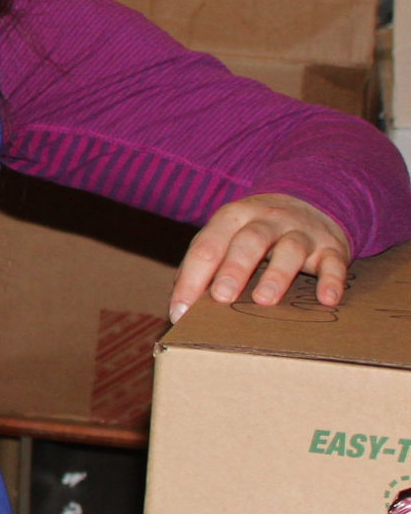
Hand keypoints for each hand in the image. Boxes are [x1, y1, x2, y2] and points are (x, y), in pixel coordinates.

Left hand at [169, 192, 351, 322]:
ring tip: (265, 300)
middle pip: (250, 240)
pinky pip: (334, 261)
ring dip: (277, 274)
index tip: (179, 311)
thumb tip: (180, 307)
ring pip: (291, 248)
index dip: (191, 278)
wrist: (310, 202)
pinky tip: (326, 300)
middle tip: (221, 297)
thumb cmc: (254, 232)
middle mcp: (268, 220)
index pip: (207, 246)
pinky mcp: (332, 246)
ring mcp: (302, 231)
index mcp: (233, 217)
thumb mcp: (227, 236)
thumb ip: (204, 266)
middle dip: (234, 268)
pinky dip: (332, 280)